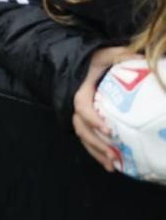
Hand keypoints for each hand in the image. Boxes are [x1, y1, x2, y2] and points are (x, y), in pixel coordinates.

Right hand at [72, 46, 133, 171]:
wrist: (76, 64)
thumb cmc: (91, 60)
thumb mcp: (104, 54)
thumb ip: (121, 55)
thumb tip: (143, 58)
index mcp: (80, 90)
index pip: (82, 106)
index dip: (92, 119)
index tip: (108, 130)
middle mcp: (76, 105)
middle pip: (81, 128)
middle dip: (96, 143)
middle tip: (113, 154)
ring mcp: (79, 115)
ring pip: (83, 137)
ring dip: (96, 152)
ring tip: (112, 165)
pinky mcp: (85, 121)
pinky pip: (88, 139)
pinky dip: (97, 152)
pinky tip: (111, 164)